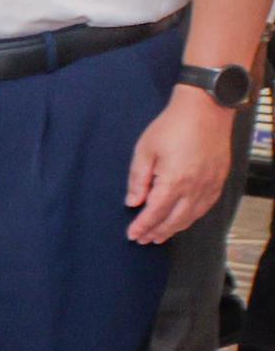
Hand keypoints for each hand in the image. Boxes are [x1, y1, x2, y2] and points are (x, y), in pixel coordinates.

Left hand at [130, 83, 234, 243]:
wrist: (206, 110)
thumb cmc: (172, 127)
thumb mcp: (145, 150)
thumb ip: (138, 179)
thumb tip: (132, 202)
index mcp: (174, 181)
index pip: (155, 213)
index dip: (142, 226)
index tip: (132, 235)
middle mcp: (194, 188)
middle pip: (174, 220)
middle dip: (157, 232)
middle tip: (143, 239)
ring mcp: (210, 186)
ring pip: (191, 217)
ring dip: (174, 229)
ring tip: (159, 236)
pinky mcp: (219, 181)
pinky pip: (205, 207)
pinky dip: (191, 218)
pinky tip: (182, 220)